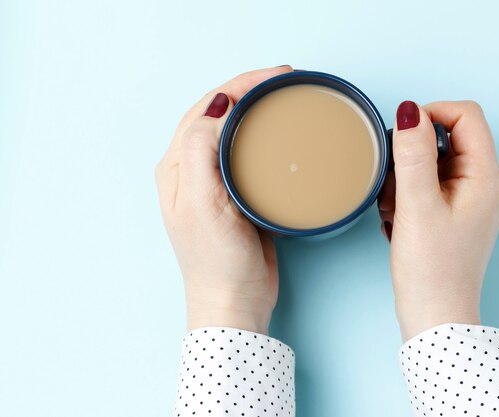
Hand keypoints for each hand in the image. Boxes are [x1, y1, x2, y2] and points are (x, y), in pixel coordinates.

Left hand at [155, 66, 292, 333]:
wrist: (235, 301)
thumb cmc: (215, 260)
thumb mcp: (201, 203)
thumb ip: (201, 151)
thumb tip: (219, 105)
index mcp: (177, 166)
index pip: (206, 109)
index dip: (238, 85)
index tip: (274, 76)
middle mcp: (192, 169)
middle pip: (220, 114)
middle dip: (250, 90)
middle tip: (285, 79)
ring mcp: (216, 181)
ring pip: (236, 133)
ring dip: (259, 111)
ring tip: (285, 98)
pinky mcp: (238, 195)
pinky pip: (251, 156)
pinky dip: (267, 139)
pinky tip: (284, 135)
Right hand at [378, 100, 498, 340]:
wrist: (435, 317)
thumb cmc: (432, 269)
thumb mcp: (417, 206)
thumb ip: (413, 155)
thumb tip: (410, 111)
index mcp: (485, 177)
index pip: (466, 115)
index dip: (432, 115)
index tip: (403, 136)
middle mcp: (483, 185)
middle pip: (448, 138)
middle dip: (413, 154)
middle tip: (396, 183)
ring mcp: (468, 201)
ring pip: (433, 163)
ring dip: (406, 178)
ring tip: (396, 209)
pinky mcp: (452, 215)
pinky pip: (428, 186)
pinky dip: (407, 196)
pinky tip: (397, 219)